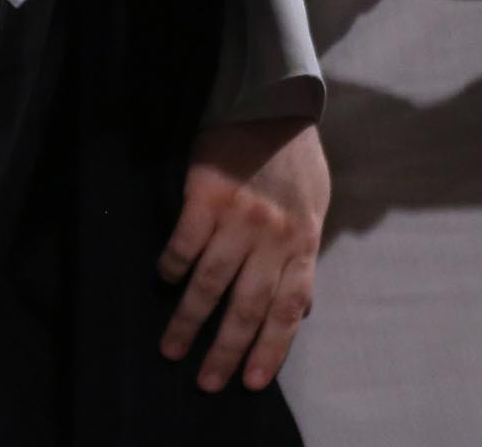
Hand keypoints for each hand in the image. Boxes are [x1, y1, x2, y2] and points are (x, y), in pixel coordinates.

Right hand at [158, 116, 329, 392]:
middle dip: (226, 350)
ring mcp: (239, 217)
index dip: (271, 348)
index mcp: (302, 240)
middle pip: (247, 306)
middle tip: (207, 381)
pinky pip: (184, 245)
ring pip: (210, 284)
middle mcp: (272, 236)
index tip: (252, 381)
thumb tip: (301, 308)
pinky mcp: (206, 196)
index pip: (288, 308)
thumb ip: (305, 256)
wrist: (273, 101)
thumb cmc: (295, 158)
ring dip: (188, 322)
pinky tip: (165, 282)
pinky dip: (172, 268)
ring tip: (171, 349)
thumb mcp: (316, 207)